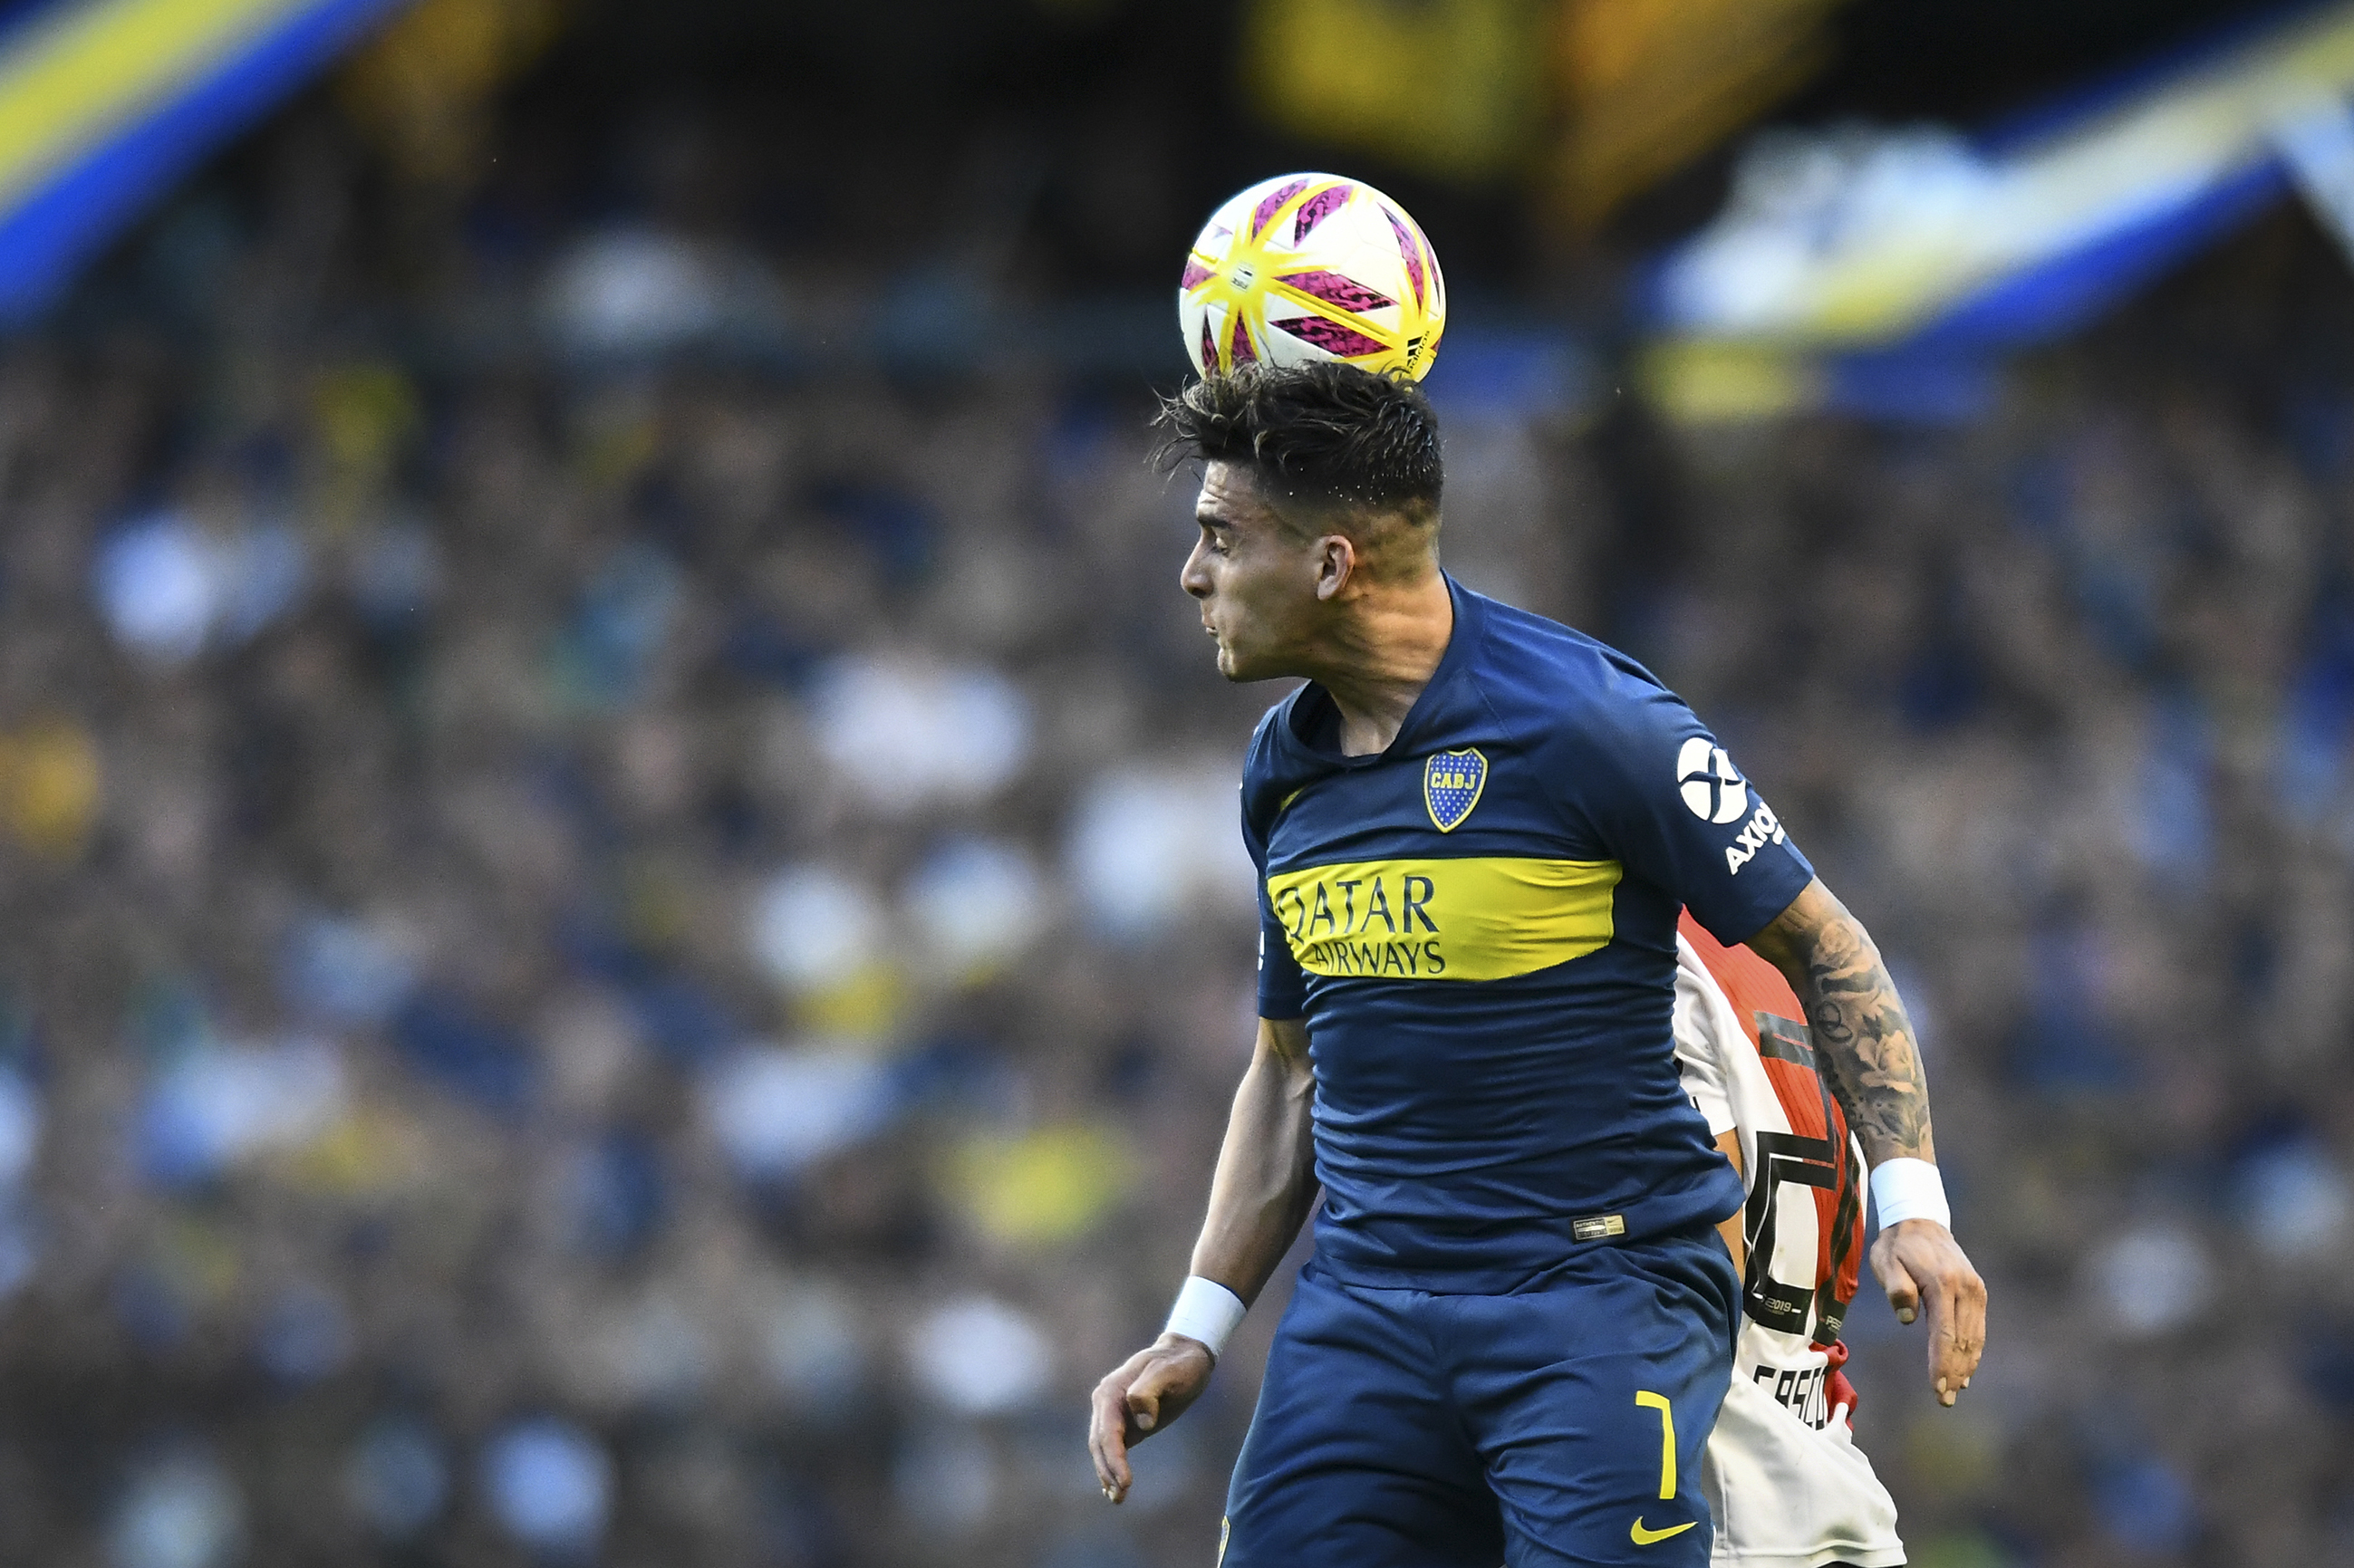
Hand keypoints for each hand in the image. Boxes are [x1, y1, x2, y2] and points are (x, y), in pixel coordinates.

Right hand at [1088, 1333, 1214, 1503]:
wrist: (1185, 1355)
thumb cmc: (1178, 1363)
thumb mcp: (1168, 1372)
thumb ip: (1149, 1391)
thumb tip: (1141, 1421)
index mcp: (1111, 1392)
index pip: (1108, 1433)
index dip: (1114, 1459)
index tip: (1126, 1482)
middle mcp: (1106, 1403)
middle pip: (1100, 1444)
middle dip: (1108, 1471)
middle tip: (1121, 1496)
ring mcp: (1112, 1413)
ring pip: (1102, 1449)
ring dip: (1107, 1474)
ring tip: (1118, 1499)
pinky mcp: (1125, 1423)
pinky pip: (1113, 1448)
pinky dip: (1112, 1467)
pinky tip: (1115, 1488)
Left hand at [1870, 1217, 1985, 1405]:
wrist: (1921, 1222)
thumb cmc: (1897, 1246)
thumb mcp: (1886, 1261)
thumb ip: (1896, 1288)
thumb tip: (1908, 1320)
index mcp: (1942, 1283)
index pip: (1944, 1334)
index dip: (1941, 1364)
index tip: (1937, 1388)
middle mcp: (1966, 1289)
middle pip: (1962, 1341)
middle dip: (1954, 1373)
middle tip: (1945, 1401)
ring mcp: (1975, 1290)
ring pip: (1974, 1338)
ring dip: (1966, 1367)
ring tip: (1954, 1392)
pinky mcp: (1978, 1292)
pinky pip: (1977, 1328)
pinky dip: (1973, 1351)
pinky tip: (1966, 1371)